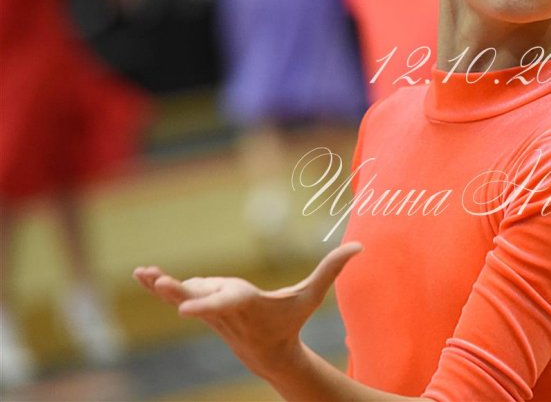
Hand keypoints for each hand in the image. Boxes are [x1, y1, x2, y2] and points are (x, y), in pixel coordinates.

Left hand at [133, 241, 363, 377]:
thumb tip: (360, 245)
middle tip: (159, 284)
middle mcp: (225, 308)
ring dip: (161, 286)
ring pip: (184, 295)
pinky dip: (160, 286)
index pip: (227, 303)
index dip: (206, 304)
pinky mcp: (200, 307)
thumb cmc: (290, 320)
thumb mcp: (312, 296)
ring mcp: (210, 310)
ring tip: (142, 273)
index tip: (185, 310)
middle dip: (178, 292)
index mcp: (249, 304)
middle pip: (200, 297)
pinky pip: (178, 295)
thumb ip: (331, 269)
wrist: (267, 353)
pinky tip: (143, 275)